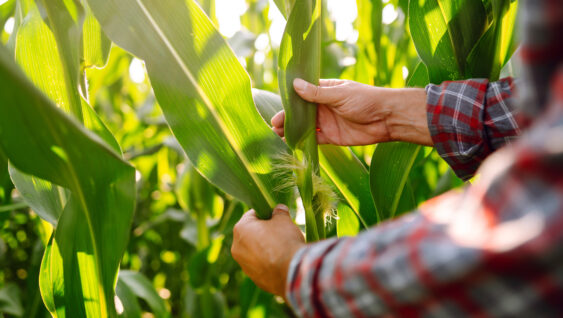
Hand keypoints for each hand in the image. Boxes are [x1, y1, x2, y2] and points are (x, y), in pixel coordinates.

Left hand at [231, 205, 305, 296]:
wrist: (292, 271)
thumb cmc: (284, 241)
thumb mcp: (283, 219)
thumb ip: (279, 212)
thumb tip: (279, 209)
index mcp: (240, 229)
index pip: (252, 214)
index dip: (266, 213)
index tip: (276, 217)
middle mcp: (237, 247)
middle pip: (251, 234)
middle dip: (265, 232)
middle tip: (280, 232)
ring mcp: (244, 265)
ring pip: (255, 251)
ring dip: (266, 248)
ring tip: (282, 249)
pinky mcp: (254, 278)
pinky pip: (261, 265)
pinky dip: (269, 263)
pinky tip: (282, 262)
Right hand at [271, 78, 432, 145]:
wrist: (387, 119)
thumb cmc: (366, 100)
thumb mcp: (340, 94)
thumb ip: (317, 93)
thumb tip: (295, 84)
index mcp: (325, 90)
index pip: (302, 94)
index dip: (289, 101)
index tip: (277, 106)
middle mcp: (323, 106)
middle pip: (301, 112)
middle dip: (287, 118)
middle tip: (274, 126)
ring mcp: (327, 122)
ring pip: (305, 127)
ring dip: (292, 131)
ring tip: (278, 136)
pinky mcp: (332, 137)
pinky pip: (314, 140)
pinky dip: (303, 142)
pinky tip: (291, 144)